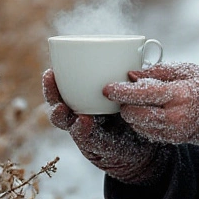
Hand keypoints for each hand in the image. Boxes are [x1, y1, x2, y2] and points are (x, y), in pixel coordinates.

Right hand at [42, 69, 170, 184]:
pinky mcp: (98, 148)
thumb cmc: (140, 116)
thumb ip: (135, 76)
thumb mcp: (137, 93)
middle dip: (51, 92)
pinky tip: (84, 121)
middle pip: (58, 104)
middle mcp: (83, 115)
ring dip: (60, 114)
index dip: (54, 81)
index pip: (65, 89)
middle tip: (49, 77)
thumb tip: (140, 50)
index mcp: (87, 100)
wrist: (149, 147)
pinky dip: (82, 130)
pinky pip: (86, 139)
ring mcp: (88, 132)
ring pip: (66, 123)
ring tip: (62, 107)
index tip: (51, 69)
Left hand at [103, 62, 198, 155]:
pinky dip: (140, 121)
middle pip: (134, 113)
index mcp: (178, 95)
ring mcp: (173, 131)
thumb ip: (159, 72)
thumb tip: (132, 74)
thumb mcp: (188, 70)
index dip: (121, 91)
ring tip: (131, 100)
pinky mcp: (173, 140)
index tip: (106, 87)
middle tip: (118, 92)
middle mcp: (174, 116)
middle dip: (122, 104)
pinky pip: (147, 131)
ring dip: (130, 113)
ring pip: (138, 125)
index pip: (142, 94)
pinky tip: (144, 110)